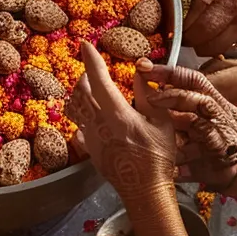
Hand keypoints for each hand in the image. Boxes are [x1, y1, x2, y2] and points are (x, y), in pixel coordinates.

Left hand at [64, 41, 175, 200]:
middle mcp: (98, 124)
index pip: (98, 79)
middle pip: (81, 92)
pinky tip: (90, 118)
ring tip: (89, 90)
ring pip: (74, 109)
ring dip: (80, 95)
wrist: (145, 191)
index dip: (90, 59)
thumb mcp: (162, 122)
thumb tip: (139, 72)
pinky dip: (80, 117)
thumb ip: (147, 94)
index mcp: (117, 114)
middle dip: (85, 77)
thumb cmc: (159, 157)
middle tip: (93, 71)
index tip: (84, 44)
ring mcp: (91, 139)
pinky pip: (77, 128)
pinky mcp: (90, 151)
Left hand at [138, 62, 236, 196]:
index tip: (147, 67)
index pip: (196, 81)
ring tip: (152, 107)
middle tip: (144, 80)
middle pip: (195, 92)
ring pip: (197, 113)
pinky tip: (170, 163)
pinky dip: (184, 157)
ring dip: (174, 110)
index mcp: (222, 108)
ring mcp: (223, 134)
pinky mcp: (224, 155)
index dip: (171, 71)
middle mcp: (222, 116)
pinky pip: (201, 150)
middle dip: (168, 84)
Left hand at [183, 0, 236, 55]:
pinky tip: (228, 28)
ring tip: (208, 32)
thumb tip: (188, 18)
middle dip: (197, 44)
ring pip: (226, 49)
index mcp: (232, 1)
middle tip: (192, 36)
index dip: (187, 35)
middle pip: (211, 47)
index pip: (201, 31)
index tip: (182, 33)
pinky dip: (229, 40)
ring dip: (212, 45)